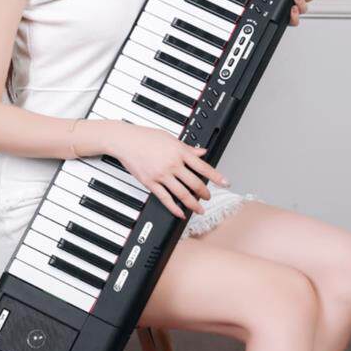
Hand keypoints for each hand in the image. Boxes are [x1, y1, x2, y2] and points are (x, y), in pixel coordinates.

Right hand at [105, 121, 228, 219]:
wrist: (126, 141)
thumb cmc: (146, 137)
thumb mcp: (170, 139)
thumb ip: (188, 148)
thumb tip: (202, 152)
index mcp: (179, 152)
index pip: (203, 166)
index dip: (216, 176)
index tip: (225, 183)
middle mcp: (172, 164)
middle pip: (194, 183)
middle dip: (204, 193)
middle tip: (208, 197)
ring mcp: (161, 174)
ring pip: (182, 193)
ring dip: (193, 204)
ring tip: (199, 209)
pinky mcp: (150, 182)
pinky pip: (164, 198)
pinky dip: (174, 208)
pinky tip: (180, 213)